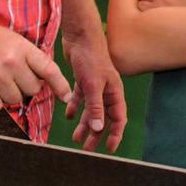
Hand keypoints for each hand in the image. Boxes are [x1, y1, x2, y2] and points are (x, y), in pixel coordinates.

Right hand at [0, 16, 71, 112]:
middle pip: (33, 89)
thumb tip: (41, 73)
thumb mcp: (7, 36)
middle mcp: (10, 63)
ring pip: (15, 100)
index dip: (60, 85)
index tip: (66, 95)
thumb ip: (25, 54)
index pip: (48, 69)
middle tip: (13, 78)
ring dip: (9, 95)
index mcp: (20, 47)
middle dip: (26, 87)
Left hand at [63, 26, 127, 152]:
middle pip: (103, 117)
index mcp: (114, 92)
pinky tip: (67, 115)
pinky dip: (74, 107)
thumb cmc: (90, 58)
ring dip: (84, 124)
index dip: (115, 134)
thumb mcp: (93, 84)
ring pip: (91, 110)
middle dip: (96, 134)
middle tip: (87, 149)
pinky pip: (80, 98)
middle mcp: (107, 90)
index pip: (118, 118)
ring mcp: (95, 85)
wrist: (80, 36)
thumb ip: (96, 106)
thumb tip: (99, 129)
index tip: (109, 149)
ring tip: (75, 138)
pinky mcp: (83, 79)